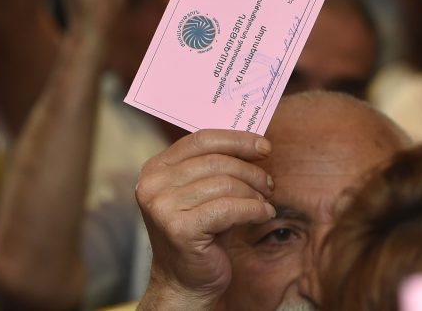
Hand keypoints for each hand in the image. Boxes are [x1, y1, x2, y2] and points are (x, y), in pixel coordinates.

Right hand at [136, 130, 275, 309]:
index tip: (264, 147)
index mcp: (156, 168)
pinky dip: (254, 210)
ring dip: (254, 193)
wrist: (184, 281)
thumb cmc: (200, 233)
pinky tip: (263, 214)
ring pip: (226, 184)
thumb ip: (217, 165)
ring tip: (264, 202)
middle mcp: (152, 185)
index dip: (237, 140)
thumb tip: (256, 143)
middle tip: (268, 184)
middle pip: (216, 161)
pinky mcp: (180, 229)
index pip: (201, 139)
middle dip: (250, 171)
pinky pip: (230, 208)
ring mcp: (163, 207)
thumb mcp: (203, 191)